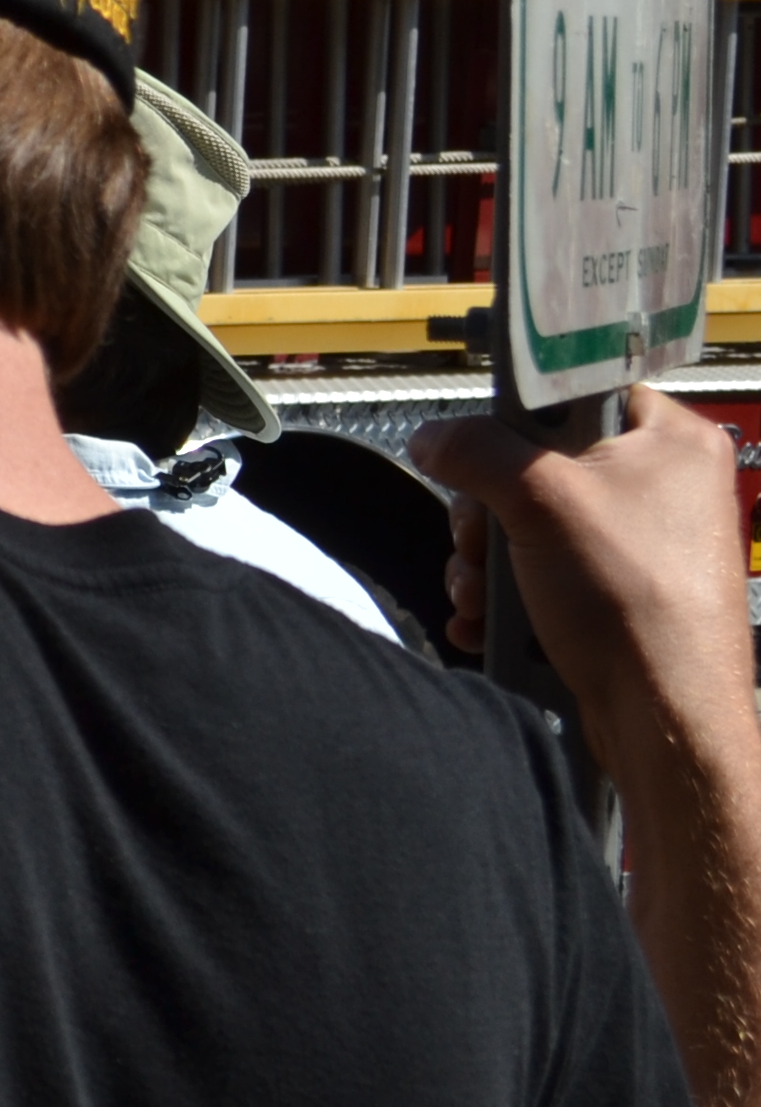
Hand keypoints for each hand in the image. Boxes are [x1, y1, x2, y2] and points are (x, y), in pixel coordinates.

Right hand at [410, 388, 755, 760]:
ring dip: (486, 565)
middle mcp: (666, 486)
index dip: (520, 423)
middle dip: (487, 516)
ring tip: (481, 596)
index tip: (488, 452)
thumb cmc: (638, 606)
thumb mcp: (538, 501)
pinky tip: (490, 621)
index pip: (578, 393)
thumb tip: (435, 436)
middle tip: (480, 542)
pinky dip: (507, 597)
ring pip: (530, 526)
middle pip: (539, 467)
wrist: (663, 713)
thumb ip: (477, 452)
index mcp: (672, 440)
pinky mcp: (619, 591)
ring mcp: (643, 543)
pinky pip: (544, 573)